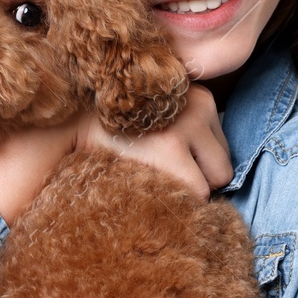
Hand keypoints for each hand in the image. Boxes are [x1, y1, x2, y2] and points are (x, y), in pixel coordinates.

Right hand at [76, 84, 231, 197]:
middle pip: (223, 165)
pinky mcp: (170, 148)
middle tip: (165, 180)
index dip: (198, 166)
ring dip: (190, 190)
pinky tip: (152, 190)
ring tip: (157, 183)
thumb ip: (188, 132)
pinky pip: (197, 192)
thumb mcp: (159, 116)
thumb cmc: (117, 128)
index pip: (221, 147)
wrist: (73, 122)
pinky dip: (180, 201)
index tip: (171, 169)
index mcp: (199, 96)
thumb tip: (221, 174)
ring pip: (215, 180)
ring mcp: (186, 125)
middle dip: (200, 179)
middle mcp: (199, 105)